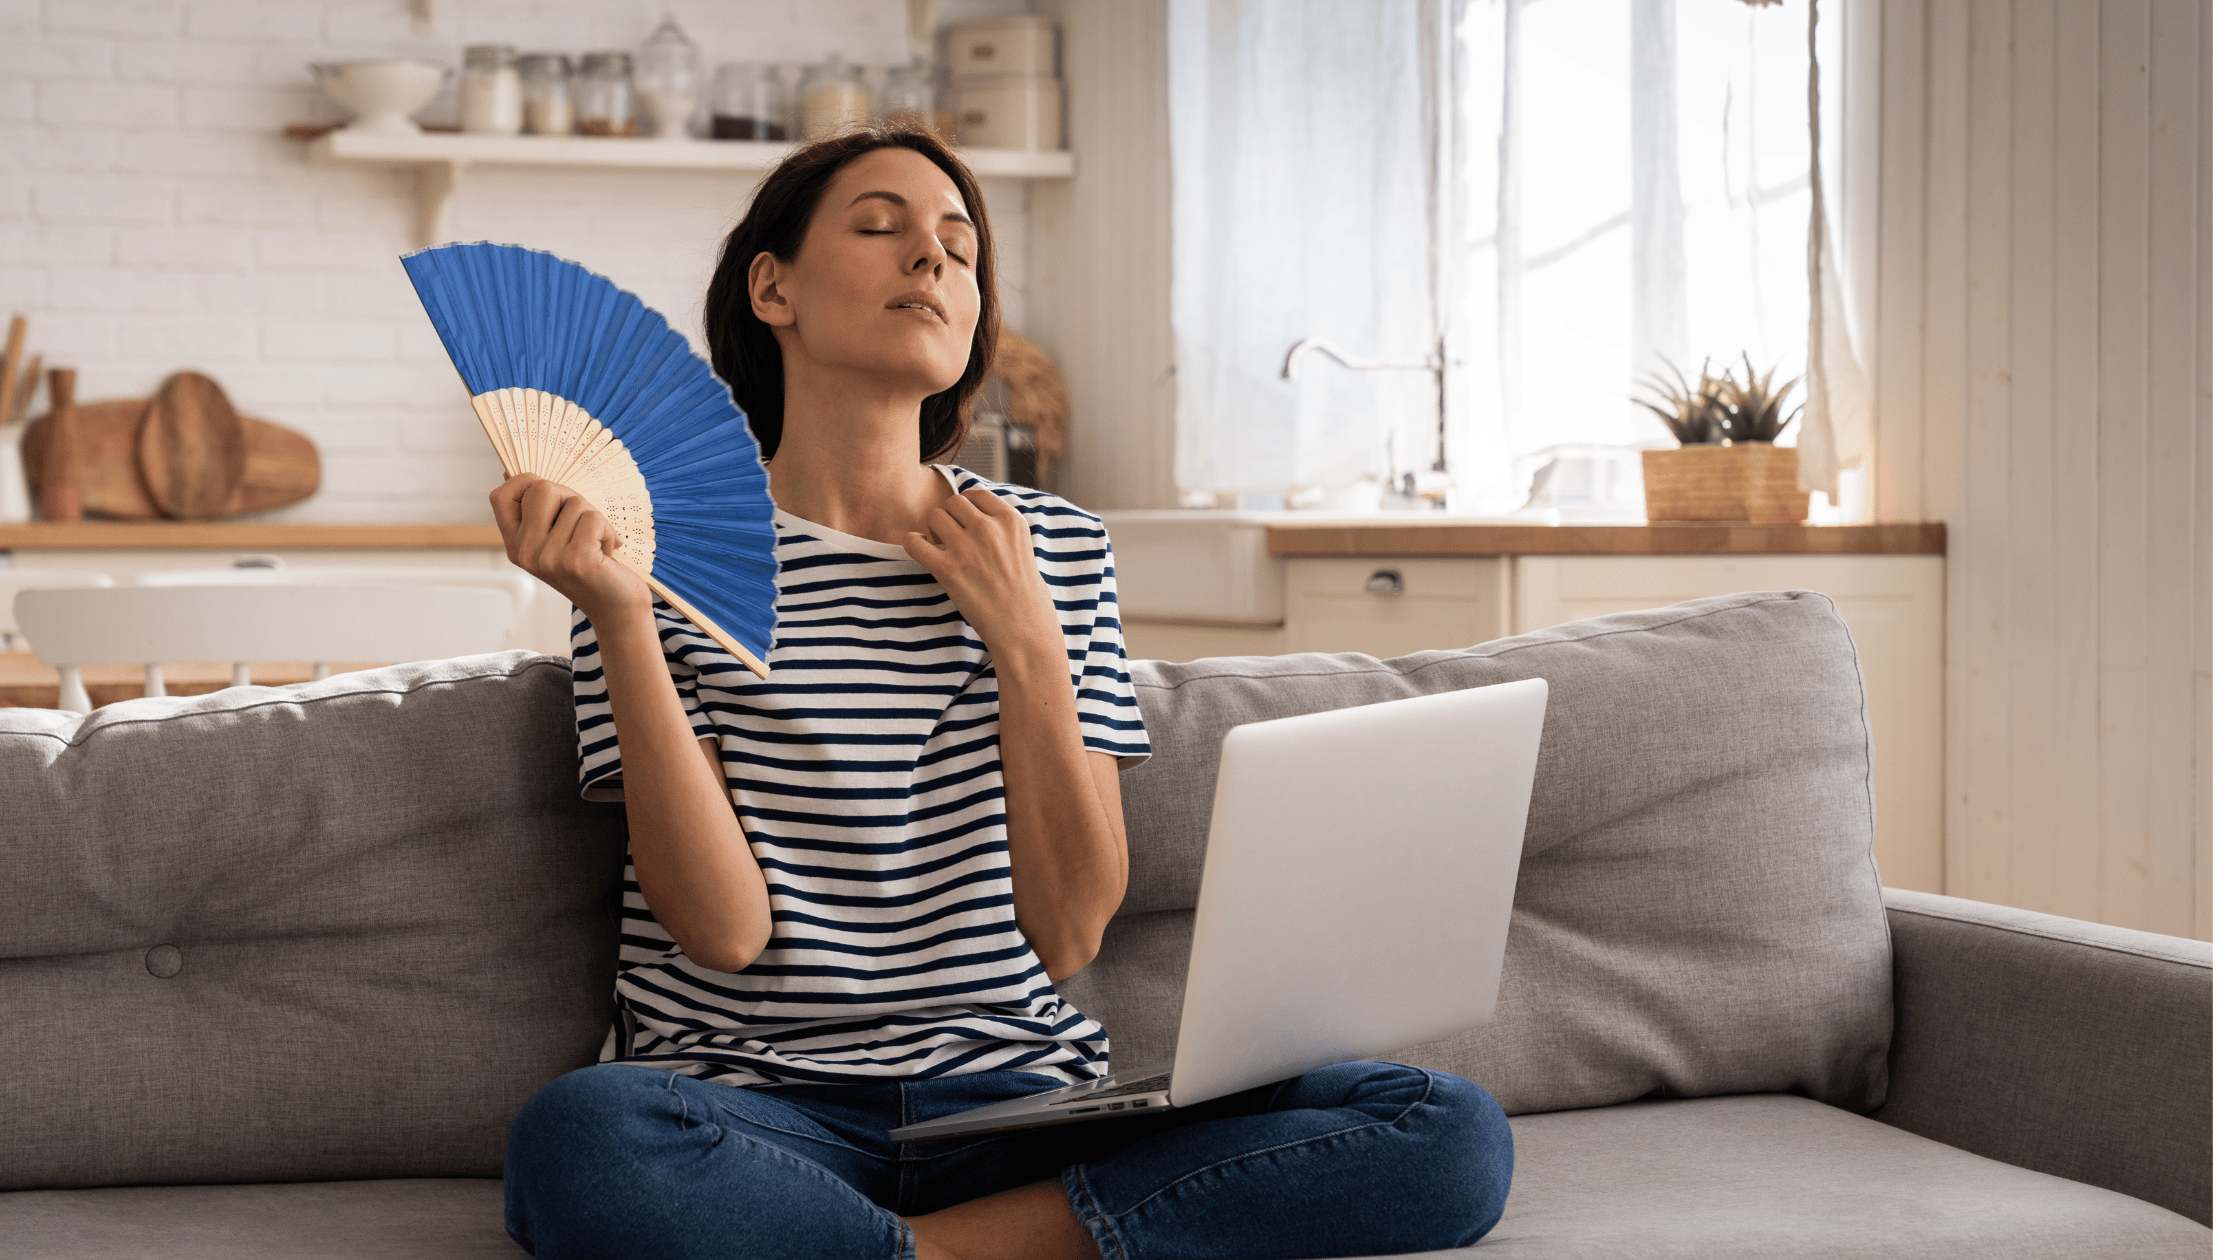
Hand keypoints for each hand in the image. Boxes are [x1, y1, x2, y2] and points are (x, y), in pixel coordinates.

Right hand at [490, 473, 649, 625]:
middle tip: (585, 523)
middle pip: (542, 488)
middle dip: (571, 497)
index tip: (551, 493)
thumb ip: (538, 511)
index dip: (524, 481)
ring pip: (575, 502)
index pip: (500, 496)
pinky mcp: (575, 560)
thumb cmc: (591, 565)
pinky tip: (606, 553)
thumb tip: (509, 471)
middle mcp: (525, 552)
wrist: (616, 608)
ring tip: (597, 544)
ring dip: (596, 519)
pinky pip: (593, 519)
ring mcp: (548, 558)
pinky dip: (608, 531)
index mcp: (516, 544)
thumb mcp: (557, 538)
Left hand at [903, 488, 1065, 666]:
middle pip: (953, 502)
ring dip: (933, 530)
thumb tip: (971, 516)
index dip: (966, 507)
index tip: (966, 523)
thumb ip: (1000, 528)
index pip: (976, 494)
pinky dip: (912, 543)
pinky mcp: (948, 570)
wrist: (1024, 629)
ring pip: (934, 516)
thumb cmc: (1025, 594)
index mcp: (1011, 520)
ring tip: (941, 548)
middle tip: (952, 538)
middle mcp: (989, 529)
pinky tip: (922, 552)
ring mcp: (967, 549)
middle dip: (949, 517)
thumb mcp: (1022, 548)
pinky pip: (914, 542)